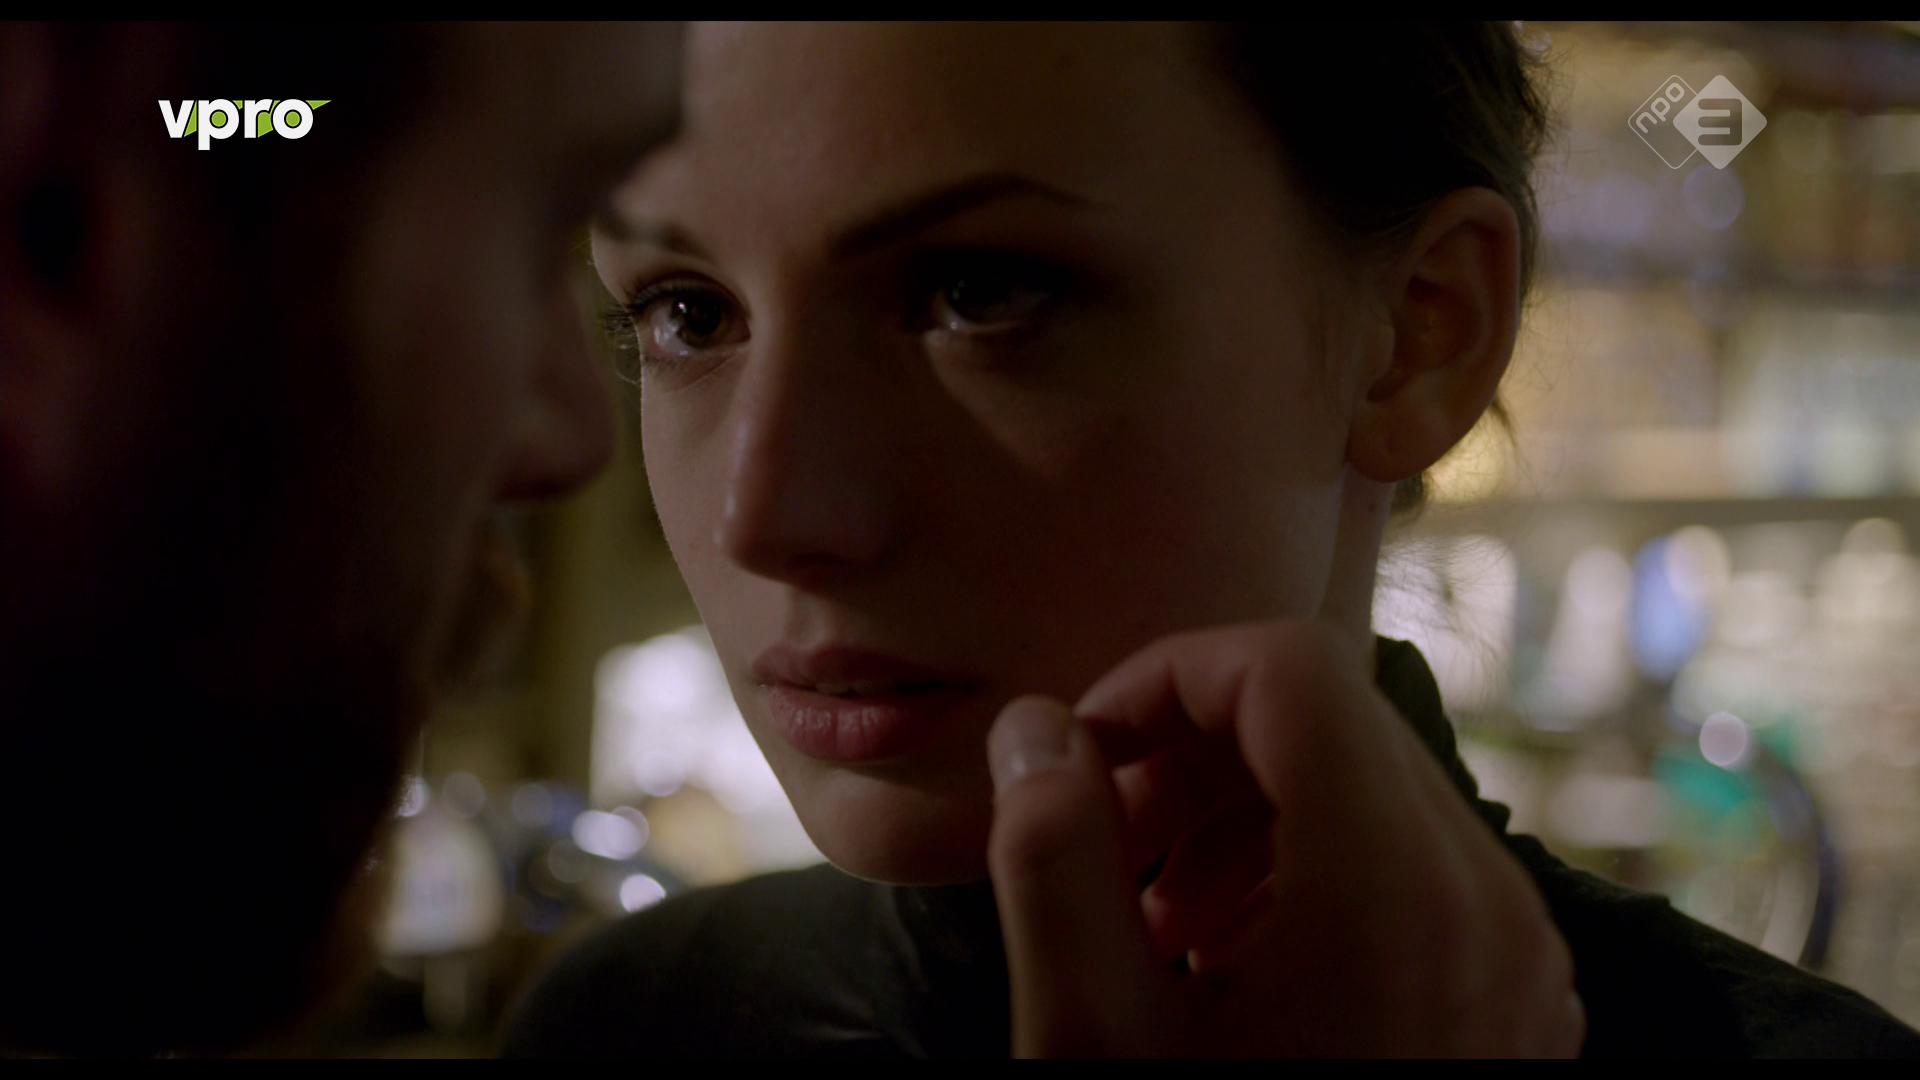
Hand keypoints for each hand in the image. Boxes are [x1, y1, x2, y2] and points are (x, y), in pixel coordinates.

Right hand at [985, 620, 1583, 1056]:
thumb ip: (1052, 859)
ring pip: (1374, 783)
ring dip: (1246, 806)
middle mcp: (1486, 897)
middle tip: (1101, 837)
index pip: (1287, 668)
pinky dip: (1313, 866)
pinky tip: (1232, 955)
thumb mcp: (1091, 1040)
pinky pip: (1416, 864)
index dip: (1162, 678)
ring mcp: (1517, 951)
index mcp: (1394, 888)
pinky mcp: (1516, 995)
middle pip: (1331, 717)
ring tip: (1156, 909)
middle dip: (1192, 746)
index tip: (1081, 759)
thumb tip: (1040, 727)